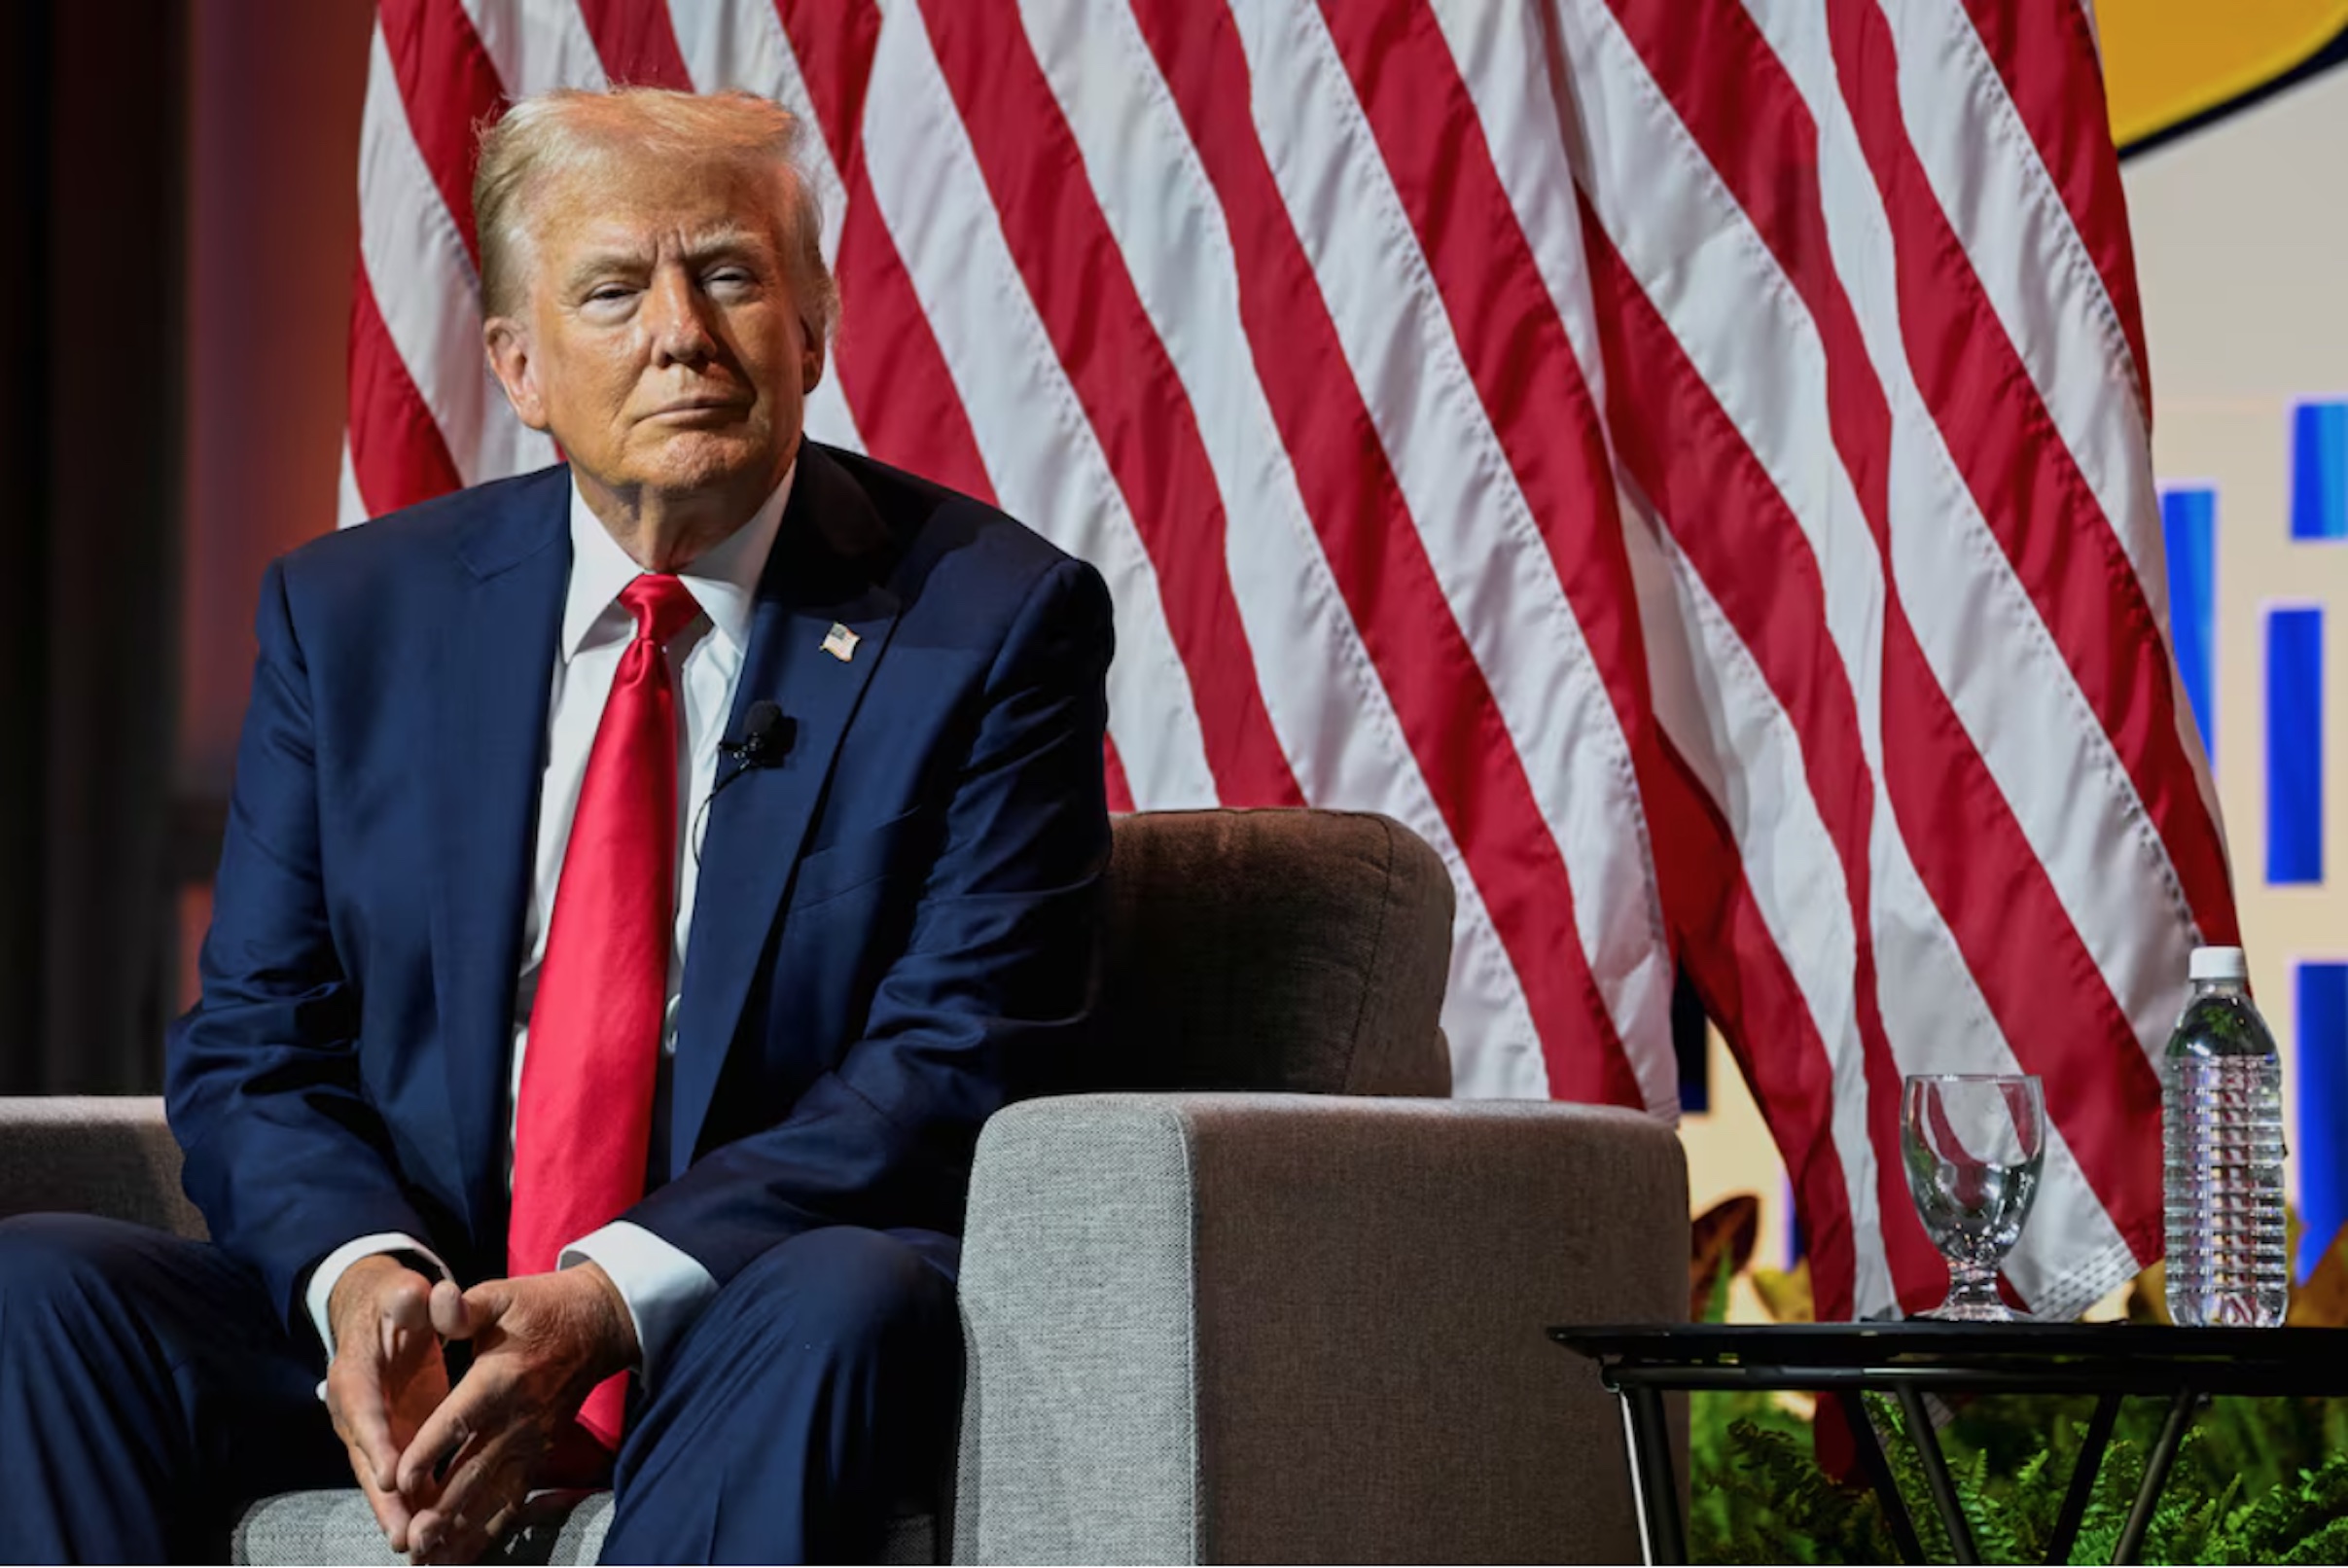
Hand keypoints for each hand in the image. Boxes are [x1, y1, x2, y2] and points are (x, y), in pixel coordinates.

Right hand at [324, 1255, 448, 1553]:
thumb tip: (421, 1294)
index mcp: (355, 1372)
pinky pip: (399, 1476)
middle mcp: (355, 1410)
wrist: (380, 1313)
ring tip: (416, 1547)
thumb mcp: (403, 1292)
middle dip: (383, 1498)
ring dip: (396, 1513)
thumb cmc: (396, 1301)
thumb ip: (410, 1296)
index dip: (375, 1441)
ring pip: (379, 1477)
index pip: (363, 1409)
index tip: (390, 1476)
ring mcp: (372, 1430)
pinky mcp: (392, 1439)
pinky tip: (432, 1535)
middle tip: (403, 1533)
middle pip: (366, 1458)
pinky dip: (412, 1505)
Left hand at [395, 1264, 639, 1564]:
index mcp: (500, 1379)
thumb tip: (436, 1299)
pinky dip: (487, 1531)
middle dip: (442, 1508)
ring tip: (429, 1559)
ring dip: (462, 1529)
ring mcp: (531, 1442)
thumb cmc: (542, 1307)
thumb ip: (463, 1307)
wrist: (599, 1325)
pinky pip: (513, 1500)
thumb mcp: (501, 1296)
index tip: (399, 1479)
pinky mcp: (539, 1455)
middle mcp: (517, 1419)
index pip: (460, 1419)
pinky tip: (460, 1557)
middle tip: (412, 1538)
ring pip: (493, 1494)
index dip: (429, 1450)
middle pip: (475, 1470)